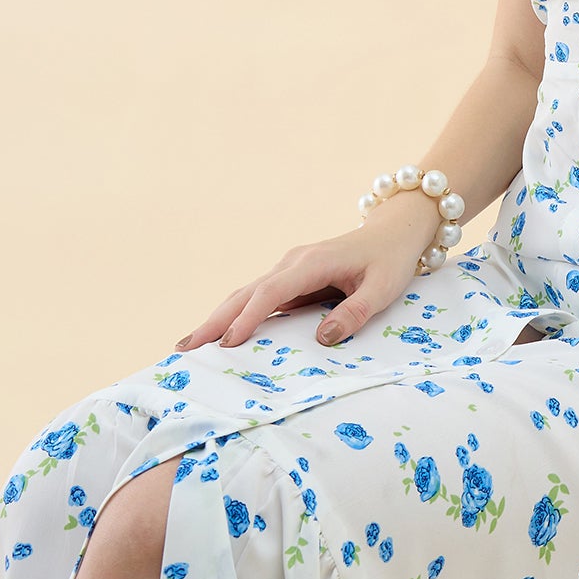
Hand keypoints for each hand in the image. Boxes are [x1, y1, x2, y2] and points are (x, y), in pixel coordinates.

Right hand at [173, 208, 433, 351]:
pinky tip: (222, 334)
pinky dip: (237, 314)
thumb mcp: (383, 289)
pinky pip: (259, 296)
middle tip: (185, 348)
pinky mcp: (293, 277)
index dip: (249, 317)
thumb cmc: (390, 259)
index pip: (272, 292)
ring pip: (248, 293)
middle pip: (247, 292)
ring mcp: (291, 268)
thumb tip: (322, 339)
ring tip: (190, 345)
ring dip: (219, 318)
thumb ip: (355, 313)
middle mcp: (294, 262)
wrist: (394, 231)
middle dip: (215, 320)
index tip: (228, 342)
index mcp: (313, 262)